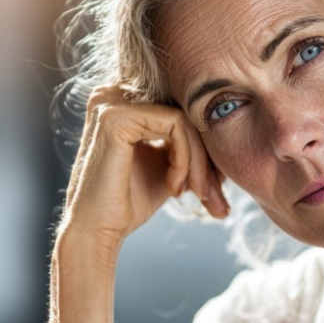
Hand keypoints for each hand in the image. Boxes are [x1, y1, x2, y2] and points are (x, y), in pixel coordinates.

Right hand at [58, 85, 228, 258]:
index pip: (180, 105)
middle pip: (184, 108)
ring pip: (184, 118)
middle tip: (214, 193)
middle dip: (206, 154)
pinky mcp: (117, 116)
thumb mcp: (166, 162)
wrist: (98, 231)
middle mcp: (113, 91)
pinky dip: (186, 160)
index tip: (214, 182)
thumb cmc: (129, 201)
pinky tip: (173, 188)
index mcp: (121, 98)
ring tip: (194, 193)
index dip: (203, 141)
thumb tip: (225, 130)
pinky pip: (176, 125)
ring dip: (199, 161)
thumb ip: (186, 140)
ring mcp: (112, 100)